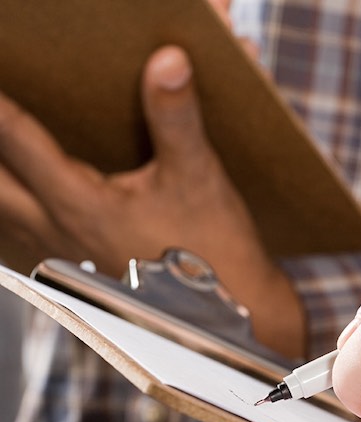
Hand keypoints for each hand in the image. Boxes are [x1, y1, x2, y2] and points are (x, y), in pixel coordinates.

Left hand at [0, 45, 302, 356]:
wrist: (230, 314)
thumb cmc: (215, 252)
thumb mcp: (198, 176)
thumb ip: (176, 116)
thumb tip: (168, 61)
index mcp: (80, 204)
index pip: (17, 138)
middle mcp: (57, 231)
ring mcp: (60, 256)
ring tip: (2, 158)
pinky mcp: (73, 273)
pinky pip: (17, 237)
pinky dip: (9, 211)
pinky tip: (23, 202)